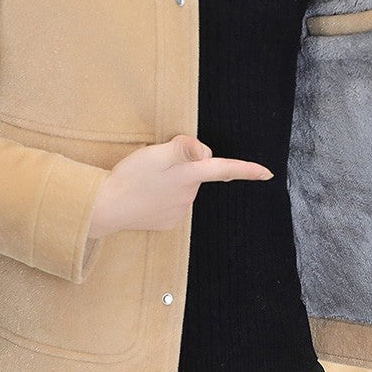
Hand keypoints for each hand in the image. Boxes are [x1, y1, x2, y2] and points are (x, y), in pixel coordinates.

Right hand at [87, 134, 272, 237]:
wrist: (104, 208)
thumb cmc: (129, 177)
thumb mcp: (155, 154)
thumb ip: (183, 149)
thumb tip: (206, 152)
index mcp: (188, 176)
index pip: (223, 168)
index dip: (247, 169)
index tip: (267, 173)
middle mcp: (188, 196)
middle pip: (197, 173)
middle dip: (184, 166)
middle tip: (155, 164)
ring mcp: (178, 212)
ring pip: (183, 188)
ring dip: (171, 181)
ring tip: (146, 181)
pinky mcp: (166, 222)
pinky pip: (171, 204)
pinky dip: (162, 197)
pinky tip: (145, 196)